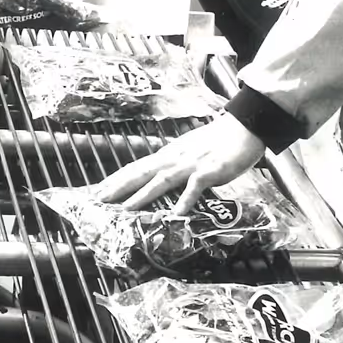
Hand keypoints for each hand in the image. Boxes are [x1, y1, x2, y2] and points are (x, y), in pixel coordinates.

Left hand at [95, 113, 266, 212]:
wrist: (244, 127)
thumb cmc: (218, 141)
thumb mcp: (190, 151)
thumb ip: (175, 164)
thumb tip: (160, 178)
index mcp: (168, 155)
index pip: (136, 167)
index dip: (116, 179)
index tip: (97, 190)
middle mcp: (174, 159)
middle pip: (141, 173)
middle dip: (118, 187)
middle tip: (97, 200)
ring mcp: (191, 165)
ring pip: (161, 181)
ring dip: (142, 195)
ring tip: (125, 209)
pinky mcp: (209, 171)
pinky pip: (194, 188)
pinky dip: (184, 201)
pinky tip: (175, 215)